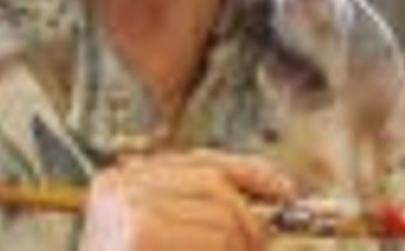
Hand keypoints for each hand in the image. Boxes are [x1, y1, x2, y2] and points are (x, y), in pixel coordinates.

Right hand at [79, 150, 295, 250]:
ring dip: (241, 247)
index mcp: (122, 183)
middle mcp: (121, 188)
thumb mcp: (165, 235)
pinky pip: (217, 240)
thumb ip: (202, 211)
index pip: (201, 162)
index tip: (283, 190)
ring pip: (225, 216)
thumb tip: (266, 195)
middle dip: (251, 218)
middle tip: (259, 245)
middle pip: (217, 185)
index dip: (251, 173)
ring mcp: (129, 210)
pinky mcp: (142, 235)